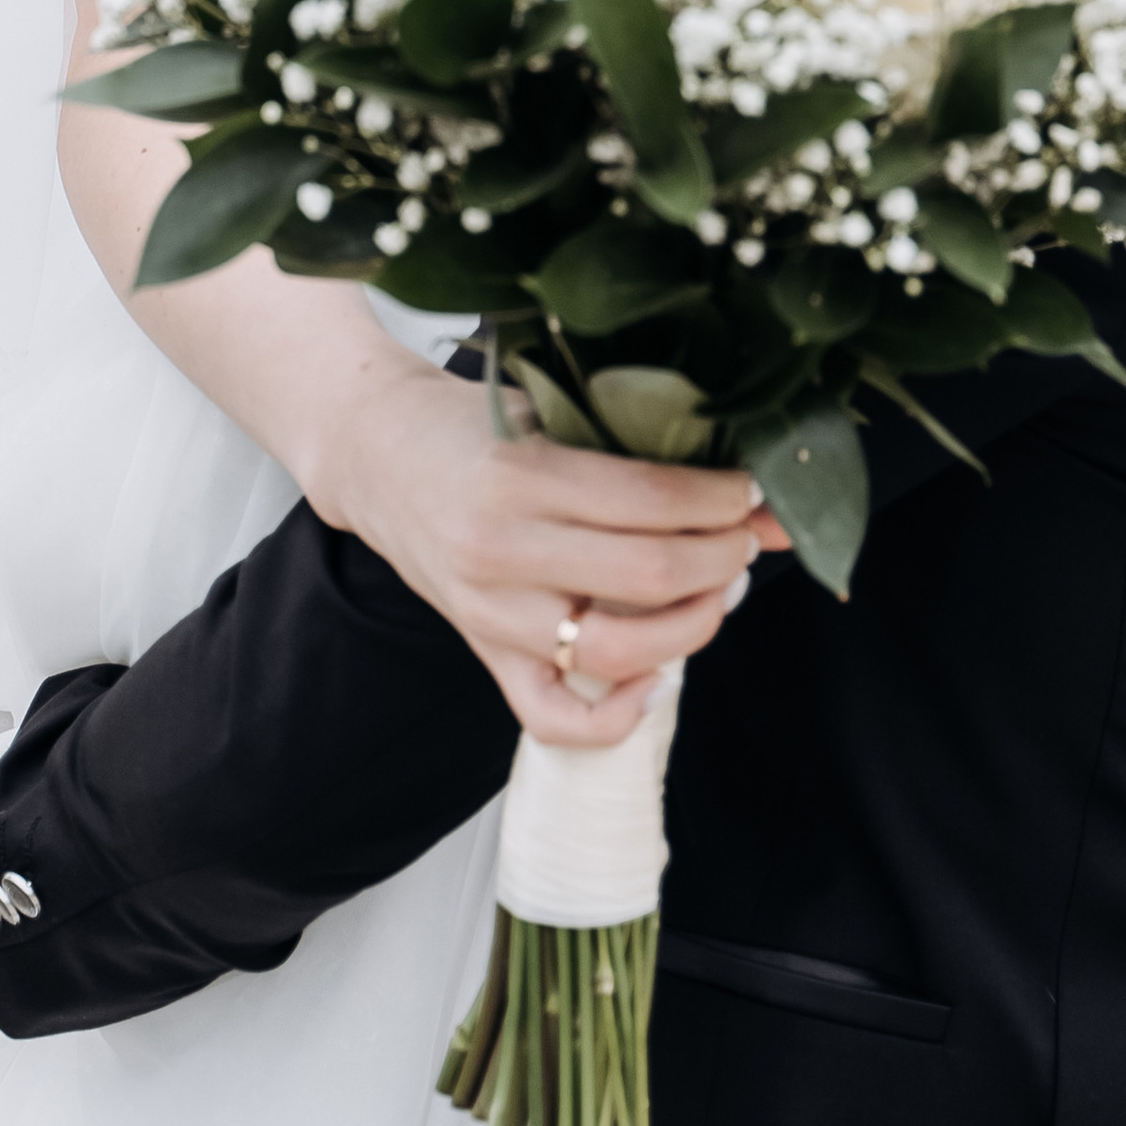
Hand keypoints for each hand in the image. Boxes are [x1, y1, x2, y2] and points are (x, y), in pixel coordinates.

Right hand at [308, 358, 775, 747]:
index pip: (654, 501)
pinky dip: (618, 715)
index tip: (751, 490)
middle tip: (745, 537)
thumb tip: (747, 483)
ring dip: (695, 626)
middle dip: (724, 557)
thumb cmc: (467, 424)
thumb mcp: (549, 409)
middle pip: (651, 577)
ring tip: (718, 589)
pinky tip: (658, 679)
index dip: (724, 499)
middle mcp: (504, 551)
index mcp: (524, 476)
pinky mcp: (483, 652)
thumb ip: (638, 443)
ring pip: (619, 651)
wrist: (374, 452)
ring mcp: (491, 613)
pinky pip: (554, 716)